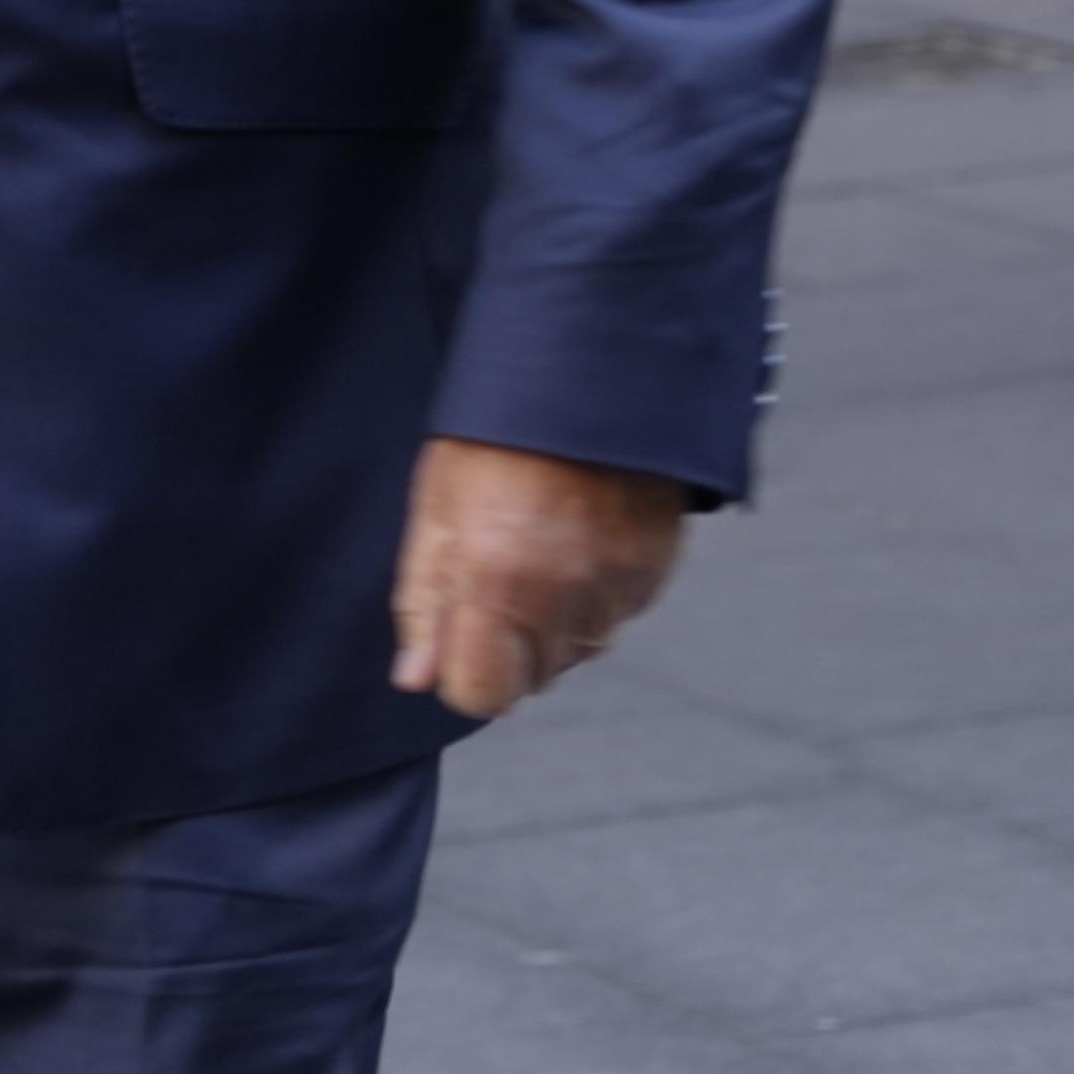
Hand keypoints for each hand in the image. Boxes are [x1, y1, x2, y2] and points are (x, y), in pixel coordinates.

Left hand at [389, 435, 687, 720]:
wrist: (593, 379)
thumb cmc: (497, 439)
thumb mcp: (436, 509)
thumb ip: (424, 601)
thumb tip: (417, 678)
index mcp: (498, 583)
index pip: (481, 695)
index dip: (461, 672)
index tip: (456, 633)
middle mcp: (565, 600)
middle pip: (530, 679)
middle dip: (505, 645)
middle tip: (495, 571)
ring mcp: (618, 593)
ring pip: (576, 652)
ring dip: (553, 622)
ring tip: (538, 546)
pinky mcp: (655, 578)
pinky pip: (615, 618)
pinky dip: (593, 597)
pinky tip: (576, 540)